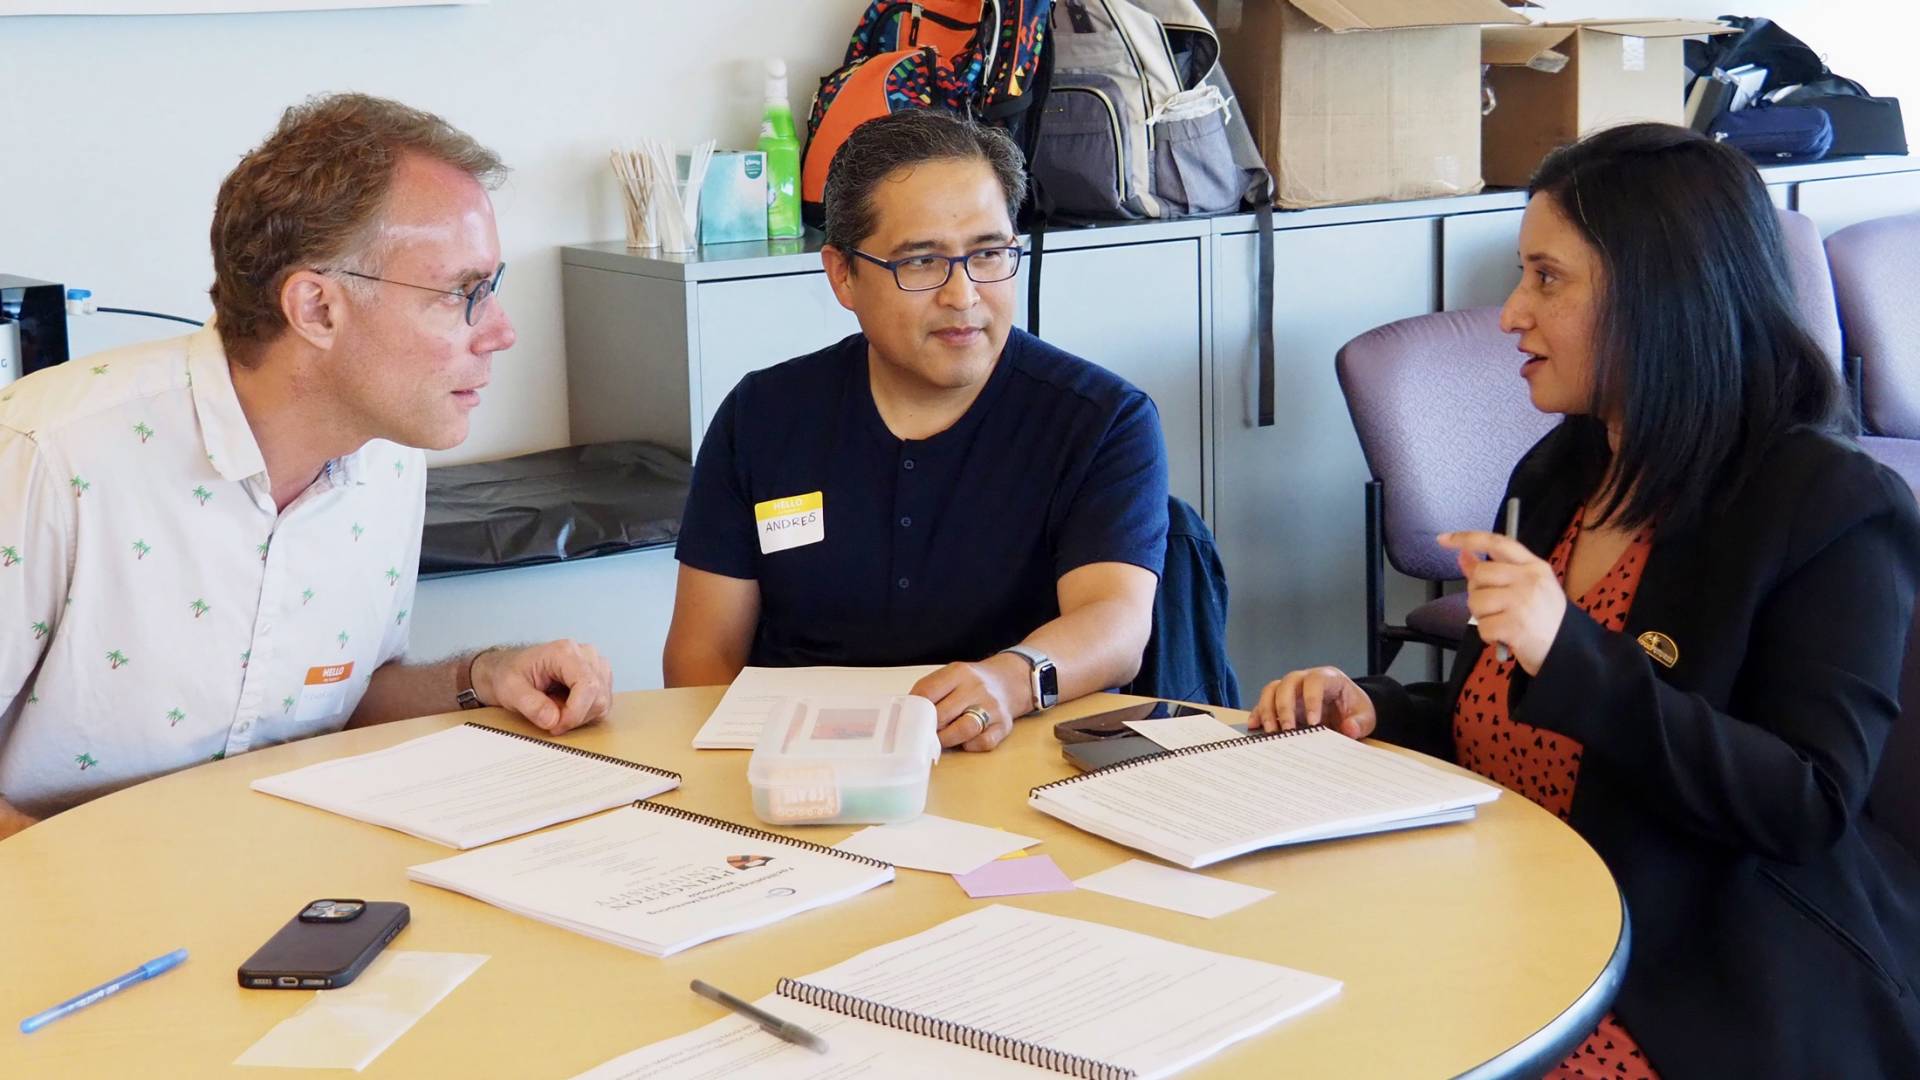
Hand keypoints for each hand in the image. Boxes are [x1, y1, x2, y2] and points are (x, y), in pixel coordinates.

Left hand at [471, 640, 612, 734]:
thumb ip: (530, 705)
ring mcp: (596, 665)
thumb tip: (553, 720)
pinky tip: (566, 708)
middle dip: (576, 716)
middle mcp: (586, 654)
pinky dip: (585, 714)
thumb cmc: (510, 674)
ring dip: (581, 716)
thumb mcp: (510, 690)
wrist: (510, 669)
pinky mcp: (600, 677)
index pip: (588, 685)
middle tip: (551, 721)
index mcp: (564, 652)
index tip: (556, 726)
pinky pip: (602, 703)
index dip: (576, 712)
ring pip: (603, 701)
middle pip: (598, 696)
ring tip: (556, 710)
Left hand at [910, 655, 1030, 751]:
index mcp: (958, 672)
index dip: (914, 710)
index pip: (927, 692)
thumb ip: (930, 691)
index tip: (908, 720)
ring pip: (964, 729)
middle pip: (942, 714)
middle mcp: (977, 687)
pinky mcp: (1003, 725)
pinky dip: (971, 746)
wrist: (1009, 681)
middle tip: (923, 734)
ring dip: (947, 739)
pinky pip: (984, 742)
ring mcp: (992, 707)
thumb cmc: (971, 683)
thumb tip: (905, 715)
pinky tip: (965, 741)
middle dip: (928, 728)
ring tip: (940, 739)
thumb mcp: (951, 676)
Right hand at [1249, 667, 1376, 737]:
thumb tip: (1349, 729)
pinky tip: (1255, 726)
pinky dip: (1258, 713)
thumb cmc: (1354, 709)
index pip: (1315, 681)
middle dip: (1285, 707)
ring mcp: (1291, 689)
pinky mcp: (1280, 701)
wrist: (1347, 709)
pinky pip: (1264, 702)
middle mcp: (1305, 679)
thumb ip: (1359, 723)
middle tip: (1288, 729)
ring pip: (1272, 690)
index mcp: (1328, 678)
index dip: (1312, 699)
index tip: (1314, 722)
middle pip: (1288, 683)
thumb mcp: (1365, 716)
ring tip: (1271, 731)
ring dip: (1268, 709)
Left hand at [1437, 530, 1566, 674]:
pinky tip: (1504, 636)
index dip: (1467, 538)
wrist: (1566, 650)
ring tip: (1501, 621)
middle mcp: (1529, 580)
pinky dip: (1488, 635)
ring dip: (1481, 616)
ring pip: (1476, 601)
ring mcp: (1522, 602)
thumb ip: (1494, 570)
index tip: (1443, 539)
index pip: (1497, 543)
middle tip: (1494, 607)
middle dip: (1477, 592)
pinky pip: (1482, 627)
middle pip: (1480, 574)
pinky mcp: (1515, 626)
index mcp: (1534, 566)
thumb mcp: (1526, 587)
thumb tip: (1463, 555)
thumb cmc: (1543, 617)